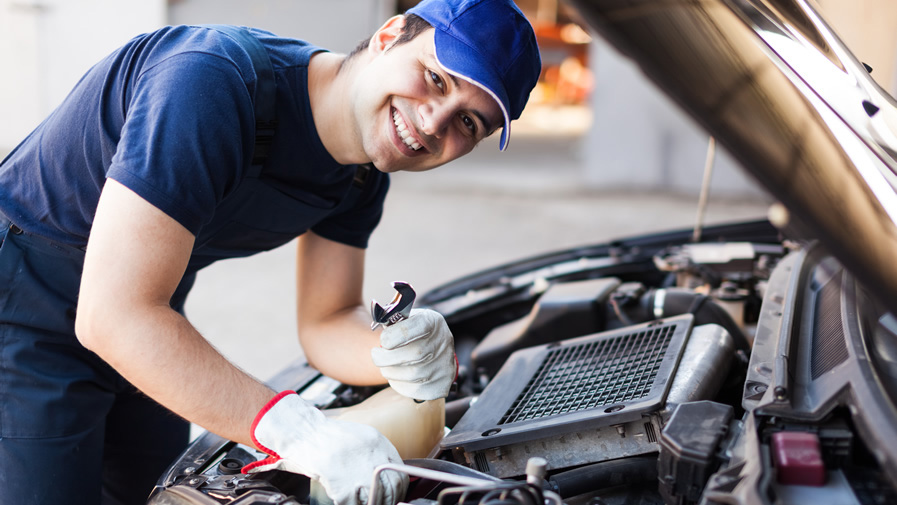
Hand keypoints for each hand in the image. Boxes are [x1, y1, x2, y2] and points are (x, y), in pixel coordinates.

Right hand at [243, 391, 406, 504]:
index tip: (393, 493)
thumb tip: (386, 474)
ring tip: (360, 500)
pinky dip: (349, 504)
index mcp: (379, 443)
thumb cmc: (329, 435)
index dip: (398, 488)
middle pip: (391, 489)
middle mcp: (373, 457)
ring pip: (374, 499)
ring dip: (369, 503)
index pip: (399, 473)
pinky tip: (343, 498)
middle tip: (379, 501)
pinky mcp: (343, 486)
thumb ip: (376, 453)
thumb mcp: (361, 436)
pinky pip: (353, 504)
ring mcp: (359, 473)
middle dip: (387, 500)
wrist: (304, 432)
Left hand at [371, 308, 455, 400]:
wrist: (435, 349)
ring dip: (391, 372)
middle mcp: (443, 342)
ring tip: (385, 367)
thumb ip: (392, 320)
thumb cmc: (413, 332)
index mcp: (432, 322)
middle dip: (387, 358)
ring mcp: (444, 364)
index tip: (382, 341)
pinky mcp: (441, 384)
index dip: (393, 336)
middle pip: (414, 354)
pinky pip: (416, 390)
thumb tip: (378, 320)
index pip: (414, 328)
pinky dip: (400, 385)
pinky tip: (397, 376)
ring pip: (413, 375)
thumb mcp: (407, 319)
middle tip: (376, 355)